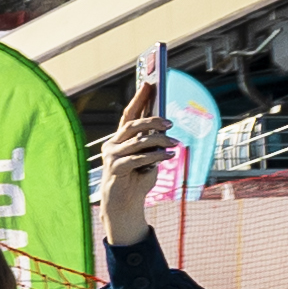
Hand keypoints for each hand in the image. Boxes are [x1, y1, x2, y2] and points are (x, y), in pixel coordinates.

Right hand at [98, 100, 169, 249]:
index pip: (129, 114)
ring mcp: (111, 157)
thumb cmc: (137, 180)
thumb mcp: (148, 158)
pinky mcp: (115, 169)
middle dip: (151, 120)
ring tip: (176, 142)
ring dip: (160, 140)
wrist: (124, 205)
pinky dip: (156, 156)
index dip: (139, 98)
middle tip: (170, 122)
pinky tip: (169, 155)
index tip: (150, 83)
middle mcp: (112, 145)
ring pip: (138, 141)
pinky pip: (138, 158)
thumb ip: (152, 143)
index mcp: (119, 139)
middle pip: (132, 125)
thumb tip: (164, 127)